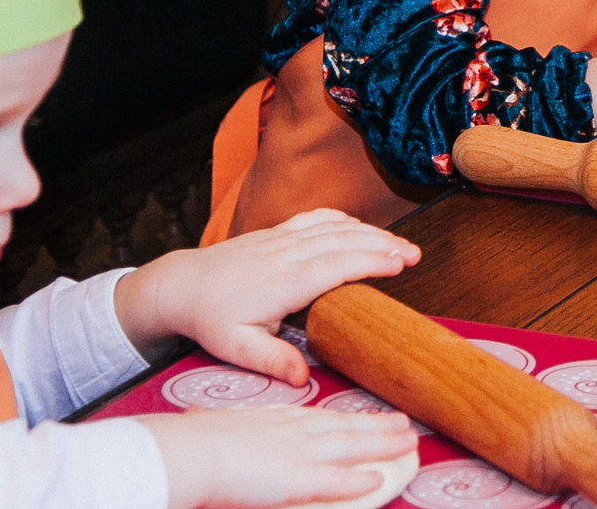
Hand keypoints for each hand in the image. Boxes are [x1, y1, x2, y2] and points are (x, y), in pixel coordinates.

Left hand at [115, 210, 420, 380]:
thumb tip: (303, 377)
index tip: (400, 263)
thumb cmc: (210, 318)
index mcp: (282, 282)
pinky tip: (361, 228)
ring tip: (400, 243)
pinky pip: (318, 218)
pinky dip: (345, 220)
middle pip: (344, 241)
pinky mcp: (278, 232)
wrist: (181, 285)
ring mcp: (282, 238)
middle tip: (415, 254)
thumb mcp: (235, 348)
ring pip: (335, 227)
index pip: (336, 265)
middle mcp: (286, 253)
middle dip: (383, 244)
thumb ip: (271, 360)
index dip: (371, 261)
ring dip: (370, 231)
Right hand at [141, 405, 416, 508]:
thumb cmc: (189, 440)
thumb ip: (207, 421)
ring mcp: (298, 452)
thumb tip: (194, 416)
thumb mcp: (203, 423)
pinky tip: (379, 479)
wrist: (188, 451)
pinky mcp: (296, 479)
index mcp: (272, 418)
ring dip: (383, 444)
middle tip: (405, 422)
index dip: (344, 418)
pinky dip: (359, 479)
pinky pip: (336, 481)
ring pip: (351, 446)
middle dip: (377, 425)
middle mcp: (292, 430)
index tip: (365, 416)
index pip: (318, 417)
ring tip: (409, 442)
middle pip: (344, 426)